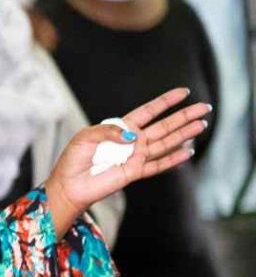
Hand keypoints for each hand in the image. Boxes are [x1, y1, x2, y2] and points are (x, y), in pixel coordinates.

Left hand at [45, 87, 208, 225]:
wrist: (70, 184)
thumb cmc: (74, 159)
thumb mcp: (86, 137)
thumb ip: (108, 131)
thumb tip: (132, 135)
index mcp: (121, 128)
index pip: (148, 111)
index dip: (165, 102)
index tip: (184, 92)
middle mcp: (132, 141)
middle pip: (163, 126)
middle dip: (184, 116)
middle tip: (205, 108)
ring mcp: (136, 156)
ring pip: (165, 143)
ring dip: (184, 135)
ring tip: (202, 125)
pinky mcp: (135, 172)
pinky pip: (157, 165)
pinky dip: (173, 159)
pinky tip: (188, 152)